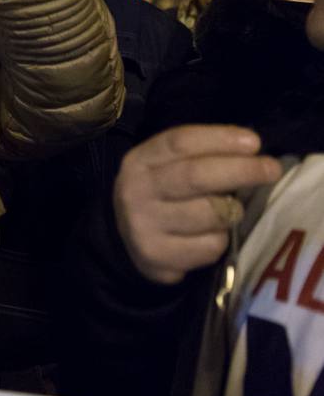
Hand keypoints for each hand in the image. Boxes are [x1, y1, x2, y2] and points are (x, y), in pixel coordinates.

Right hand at [114, 125, 281, 284]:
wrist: (125, 238)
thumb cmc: (161, 194)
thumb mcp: (167, 166)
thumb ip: (200, 155)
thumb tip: (249, 147)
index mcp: (139, 161)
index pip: (180, 142)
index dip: (220, 139)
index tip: (254, 143)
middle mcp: (136, 191)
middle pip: (196, 176)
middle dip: (241, 170)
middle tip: (271, 169)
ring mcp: (143, 225)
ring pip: (210, 214)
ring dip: (231, 212)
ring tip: (229, 211)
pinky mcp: (157, 256)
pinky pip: (210, 247)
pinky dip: (220, 241)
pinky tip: (209, 236)